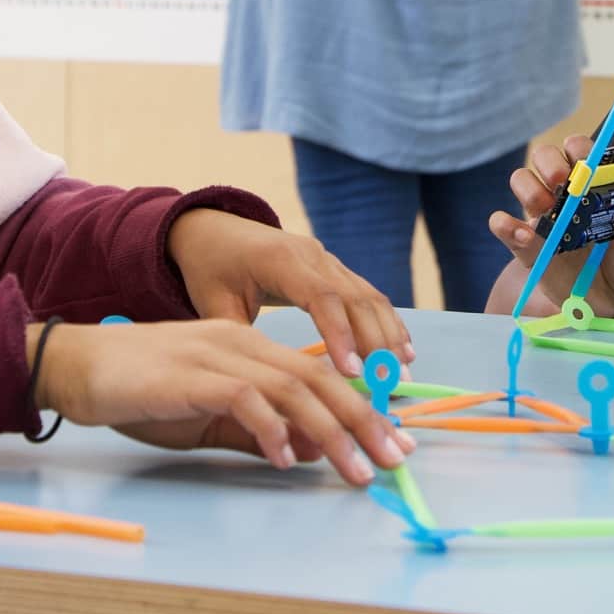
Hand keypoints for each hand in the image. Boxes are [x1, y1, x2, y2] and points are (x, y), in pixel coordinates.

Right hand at [29, 320, 414, 485]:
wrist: (82, 367)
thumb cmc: (146, 392)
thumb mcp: (212, 417)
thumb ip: (260, 431)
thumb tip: (314, 450)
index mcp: (257, 348)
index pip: (323, 377)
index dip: (363, 408)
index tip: (394, 440)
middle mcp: (248, 345)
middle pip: (321, 381)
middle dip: (363, 421)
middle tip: (394, 457)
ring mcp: (222, 356)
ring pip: (294, 388)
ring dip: (331, 430)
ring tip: (354, 467)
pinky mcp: (193, 375)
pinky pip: (244, 399)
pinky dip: (270, 428)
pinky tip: (287, 459)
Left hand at [166, 210, 413, 377]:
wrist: (215, 229)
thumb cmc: (211, 269)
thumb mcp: (212, 304)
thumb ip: (239, 340)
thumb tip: (260, 385)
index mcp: (282, 261)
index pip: (322, 298)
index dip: (341, 334)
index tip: (353, 372)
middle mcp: (314, 255)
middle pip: (356, 297)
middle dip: (377, 340)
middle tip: (390, 382)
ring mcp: (328, 259)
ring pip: (369, 295)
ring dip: (389, 332)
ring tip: (403, 369)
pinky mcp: (335, 267)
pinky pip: (367, 293)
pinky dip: (386, 320)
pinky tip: (399, 346)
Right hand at [486, 135, 613, 319]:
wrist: (611, 310)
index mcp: (597, 187)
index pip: (582, 151)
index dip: (579, 149)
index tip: (585, 163)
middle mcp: (567, 195)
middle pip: (546, 157)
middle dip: (549, 162)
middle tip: (560, 182)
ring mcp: (544, 218)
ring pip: (521, 181)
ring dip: (528, 189)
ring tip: (544, 210)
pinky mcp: (527, 247)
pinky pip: (506, 227)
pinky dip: (507, 226)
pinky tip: (523, 236)